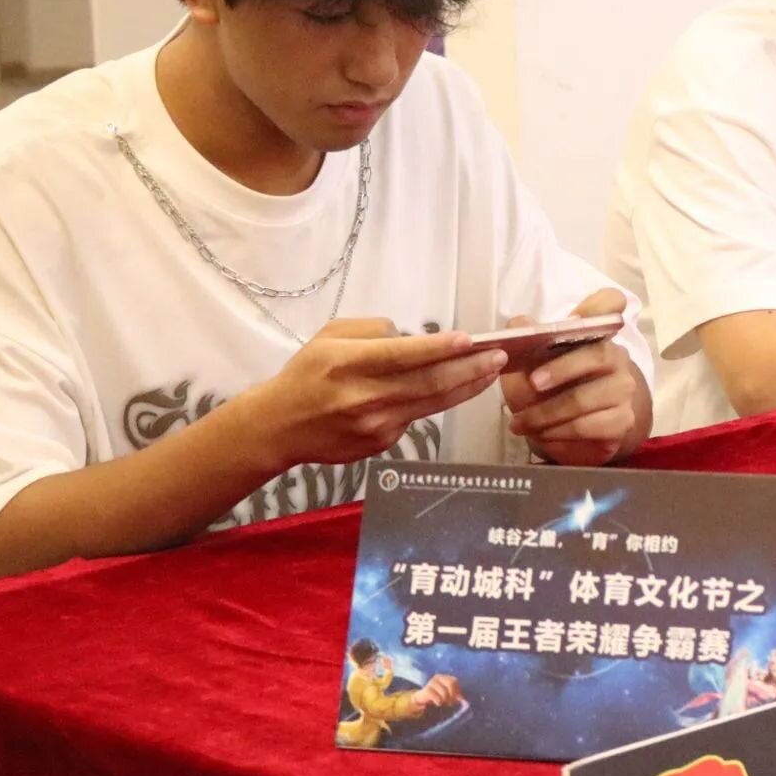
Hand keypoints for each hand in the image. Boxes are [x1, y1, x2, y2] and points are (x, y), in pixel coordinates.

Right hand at [251, 319, 509, 469]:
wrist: (278, 427)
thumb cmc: (306, 374)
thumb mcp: (329, 337)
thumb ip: (372, 332)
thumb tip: (412, 338)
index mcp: (347, 365)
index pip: (402, 356)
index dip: (439, 349)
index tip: (470, 340)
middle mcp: (363, 397)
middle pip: (427, 383)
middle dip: (469, 369)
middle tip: (498, 357)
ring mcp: (374, 425)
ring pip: (432, 404)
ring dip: (467, 387)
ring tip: (492, 371)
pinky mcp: (381, 444)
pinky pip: (416, 418)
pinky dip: (437, 403)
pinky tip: (455, 389)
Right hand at [419, 674, 463, 708]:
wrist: (423, 698)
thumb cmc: (438, 695)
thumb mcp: (447, 693)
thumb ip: (455, 695)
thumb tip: (463, 699)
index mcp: (444, 676)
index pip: (454, 681)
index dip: (457, 690)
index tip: (456, 698)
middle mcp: (438, 677)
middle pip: (450, 684)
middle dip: (452, 694)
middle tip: (451, 702)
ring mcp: (431, 683)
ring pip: (444, 692)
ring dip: (445, 700)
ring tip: (443, 702)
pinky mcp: (426, 690)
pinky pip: (436, 697)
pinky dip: (439, 702)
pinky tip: (438, 703)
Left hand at [499, 290, 648, 465]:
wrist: (569, 433)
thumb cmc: (548, 391)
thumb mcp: (527, 366)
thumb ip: (524, 343)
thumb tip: (519, 323)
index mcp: (595, 334)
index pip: (610, 305)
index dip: (599, 306)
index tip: (577, 317)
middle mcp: (616, 357)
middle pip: (597, 355)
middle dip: (561, 369)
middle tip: (532, 383)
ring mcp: (623, 389)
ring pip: (584, 398)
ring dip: (546, 413)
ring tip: (520, 422)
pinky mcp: (622, 421)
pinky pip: (587, 426)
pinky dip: (558, 432)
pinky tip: (541, 434)